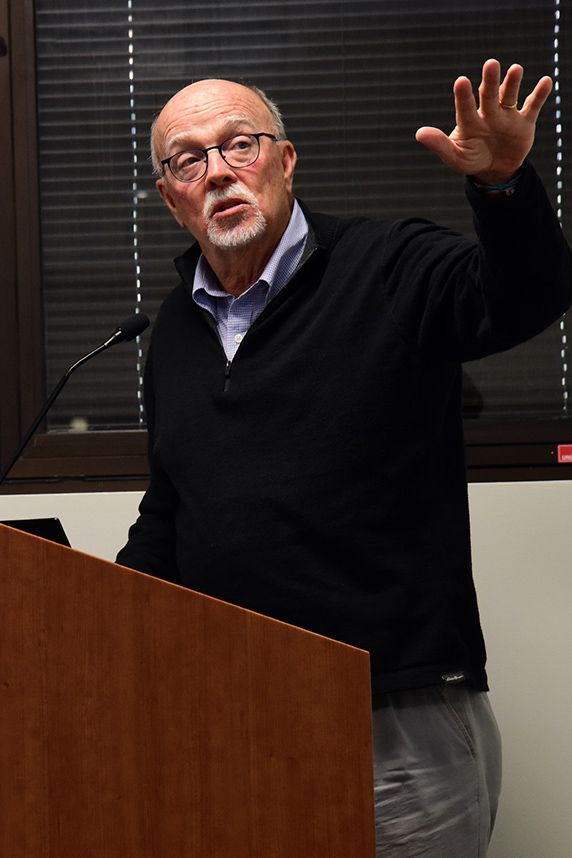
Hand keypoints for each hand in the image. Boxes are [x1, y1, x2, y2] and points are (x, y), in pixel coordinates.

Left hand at [415, 58, 552, 185]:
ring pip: (509, 96)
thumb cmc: (472, 160)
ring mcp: (506, 116)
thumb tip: (419, 133)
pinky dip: (539, 95)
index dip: (463, 96)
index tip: (461, 81)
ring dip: (512, 83)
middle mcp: (488, 114)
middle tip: (491, 64)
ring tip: (515, 69)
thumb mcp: (455, 157)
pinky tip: (545, 82)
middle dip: (490, 81)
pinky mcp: (524, 122)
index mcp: (470, 122)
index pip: (465, 107)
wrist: (495, 169)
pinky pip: (532, 106)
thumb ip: (440, 145)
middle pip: (488, 95)